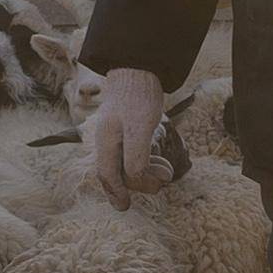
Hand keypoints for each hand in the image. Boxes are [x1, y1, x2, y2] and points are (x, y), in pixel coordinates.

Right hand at [84, 68, 171, 201]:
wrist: (139, 66)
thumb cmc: (138, 96)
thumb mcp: (140, 128)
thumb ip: (136, 156)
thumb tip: (135, 179)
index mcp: (106, 141)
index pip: (108, 175)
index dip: (117, 193)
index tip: (126, 207)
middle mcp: (107, 139)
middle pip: (115, 171)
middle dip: (135, 183)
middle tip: (159, 186)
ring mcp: (116, 133)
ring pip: (125, 162)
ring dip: (145, 172)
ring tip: (166, 173)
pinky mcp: (127, 127)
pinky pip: (133, 151)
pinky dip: (146, 160)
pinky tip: (160, 160)